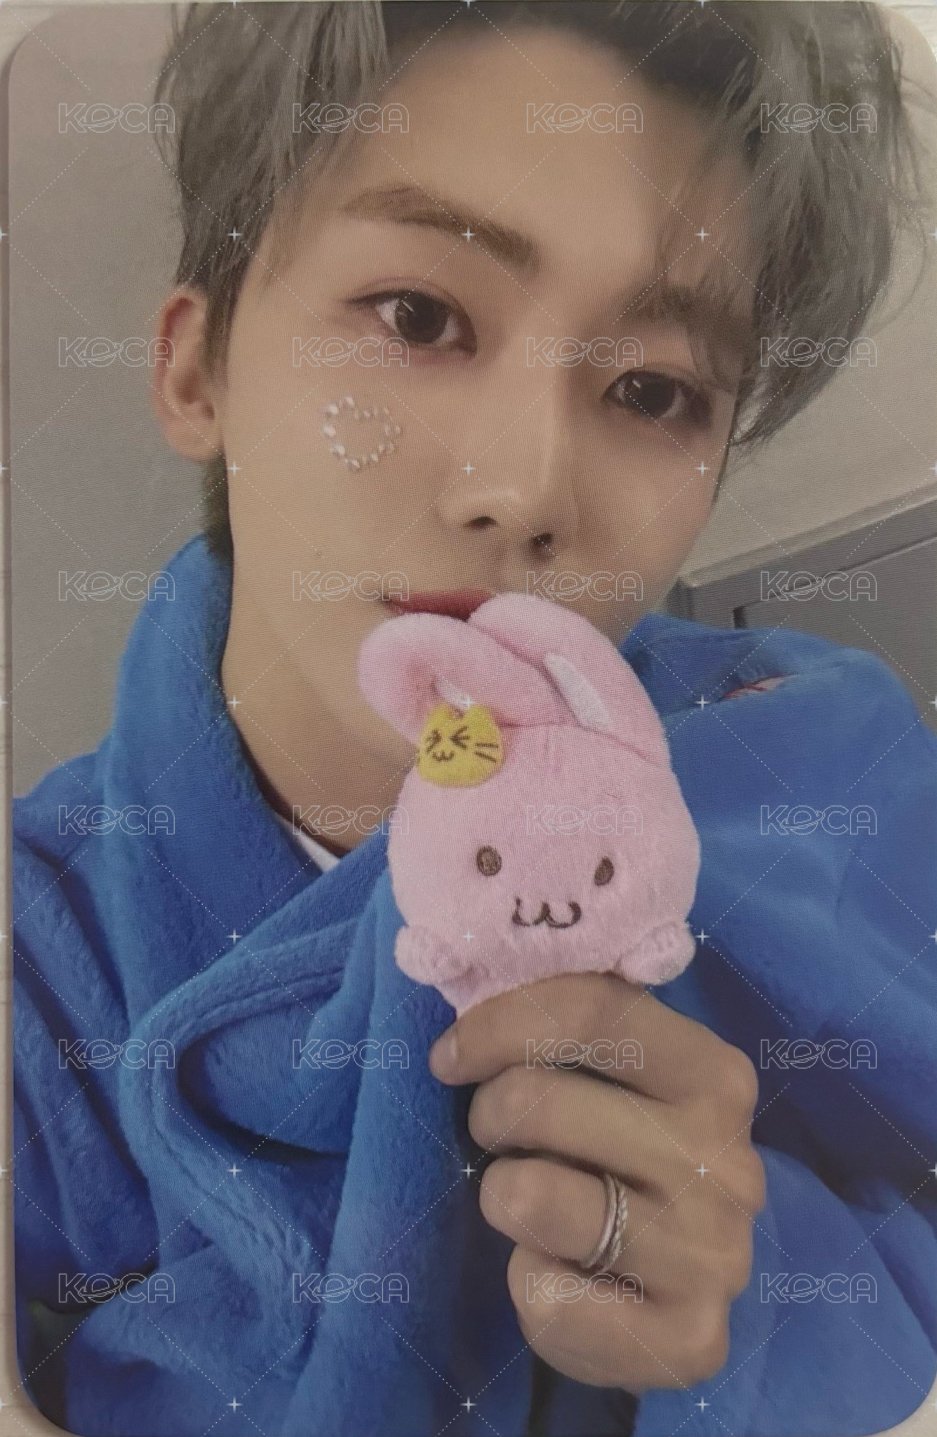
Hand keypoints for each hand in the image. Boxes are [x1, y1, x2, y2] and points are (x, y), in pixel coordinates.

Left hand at [428, 972, 764, 1390]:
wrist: (688, 1285)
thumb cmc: (626, 1154)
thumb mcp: (615, 1078)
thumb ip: (569, 1028)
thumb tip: (468, 977)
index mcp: (716, 1076)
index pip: (592, 1010)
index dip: (497, 1024)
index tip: (448, 1056)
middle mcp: (728, 1163)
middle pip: (537, 1100)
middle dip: (490, 1115)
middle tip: (503, 1135)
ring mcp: (715, 1255)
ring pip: (531, 1197)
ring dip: (503, 1196)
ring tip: (534, 1202)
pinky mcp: (691, 1340)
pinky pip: (548, 1301)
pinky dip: (532, 1288)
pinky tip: (568, 1277)